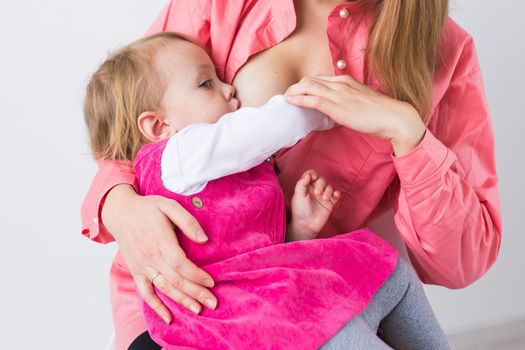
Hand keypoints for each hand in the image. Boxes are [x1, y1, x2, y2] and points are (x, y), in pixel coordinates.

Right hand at [102, 185, 217, 322]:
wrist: (120, 212)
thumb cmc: (147, 208)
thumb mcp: (168, 206)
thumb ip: (187, 221)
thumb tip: (203, 239)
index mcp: (160, 240)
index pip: (180, 264)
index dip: (196, 275)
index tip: (211, 281)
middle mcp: (150, 257)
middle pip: (175, 280)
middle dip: (195, 293)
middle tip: (212, 302)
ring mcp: (142, 266)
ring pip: (163, 288)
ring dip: (181, 301)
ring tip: (198, 309)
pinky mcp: (136, 271)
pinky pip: (146, 293)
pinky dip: (156, 307)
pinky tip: (169, 317)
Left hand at [285, 75, 425, 155]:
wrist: (395, 117)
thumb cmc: (380, 113)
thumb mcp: (360, 101)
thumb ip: (346, 102)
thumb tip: (335, 110)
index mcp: (346, 81)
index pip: (318, 78)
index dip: (304, 86)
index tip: (296, 93)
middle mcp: (340, 84)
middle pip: (309, 80)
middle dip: (295, 88)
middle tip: (287, 97)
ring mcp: (339, 94)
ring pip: (308, 87)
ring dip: (293, 93)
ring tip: (285, 100)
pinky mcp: (338, 107)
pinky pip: (313, 100)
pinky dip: (299, 100)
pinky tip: (290, 102)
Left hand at [287, 169, 340, 240]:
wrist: (306, 225)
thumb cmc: (300, 210)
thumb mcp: (298, 195)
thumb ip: (302, 183)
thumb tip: (308, 174)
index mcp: (306, 186)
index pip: (311, 174)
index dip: (313, 174)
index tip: (313, 178)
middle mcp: (315, 190)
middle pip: (321, 179)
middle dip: (320, 184)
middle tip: (317, 193)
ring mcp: (323, 196)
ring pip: (329, 187)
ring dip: (328, 190)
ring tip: (324, 199)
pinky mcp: (330, 203)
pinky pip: (336, 195)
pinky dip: (337, 193)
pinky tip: (334, 196)